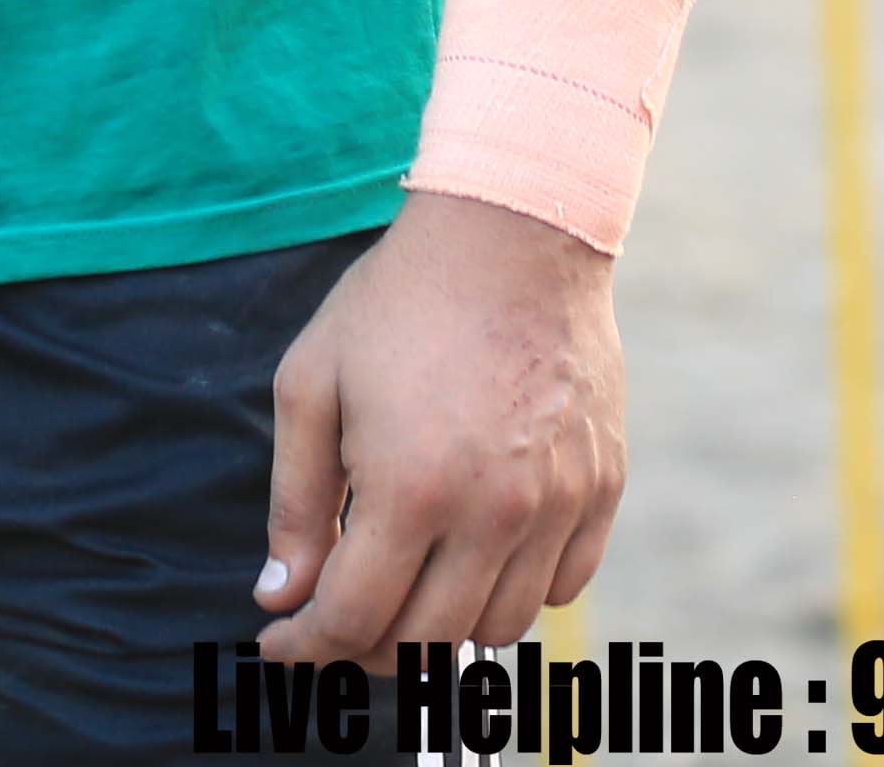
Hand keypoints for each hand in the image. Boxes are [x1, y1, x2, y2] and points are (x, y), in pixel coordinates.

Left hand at [254, 193, 624, 663]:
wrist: (514, 232)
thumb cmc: (398, 302)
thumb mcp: (312, 385)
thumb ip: (294, 502)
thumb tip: (280, 596)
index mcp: (412, 488)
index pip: (354, 619)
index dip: (308, 647)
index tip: (281, 641)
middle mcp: (495, 512)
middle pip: (427, 644)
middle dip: (364, 652)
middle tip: (334, 621)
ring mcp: (559, 505)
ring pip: (499, 628)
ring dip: (441, 629)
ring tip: (403, 586)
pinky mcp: (603, 489)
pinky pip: (562, 587)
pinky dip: (514, 592)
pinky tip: (473, 555)